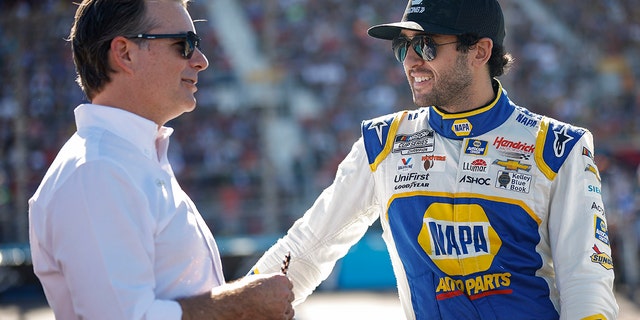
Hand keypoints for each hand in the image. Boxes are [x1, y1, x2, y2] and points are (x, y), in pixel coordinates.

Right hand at [178, 273, 294, 319]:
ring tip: (268, 309)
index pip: (289, 284)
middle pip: (290, 296)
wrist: (235, 305)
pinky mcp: (279, 319)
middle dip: (282, 299)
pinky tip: (269, 314)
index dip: (281, 288)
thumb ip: (271, 283)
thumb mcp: (259, 281)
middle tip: (271, 302)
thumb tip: (278, 287)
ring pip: (289, 309)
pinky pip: (285, 318)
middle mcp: (284, 292)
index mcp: (280, 280)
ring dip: (282, 310)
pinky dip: (279, 317)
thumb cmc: (244, 291)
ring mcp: (283, 307)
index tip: (276, 292)